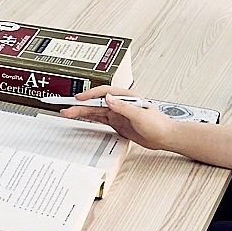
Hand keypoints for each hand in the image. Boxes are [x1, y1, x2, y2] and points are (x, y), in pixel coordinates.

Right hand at [58, 86, 178, 148]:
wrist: (165, 137)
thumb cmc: (158, 124)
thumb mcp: (140, 115)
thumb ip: (123, 107)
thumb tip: (108, 98)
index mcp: (127, 96)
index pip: (104, 92)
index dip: (90, 94)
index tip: (79, 98)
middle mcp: (120, 103)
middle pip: (96, 102)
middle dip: (81, 105)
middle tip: (66, 108)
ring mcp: (118, 113)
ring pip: (95, 111)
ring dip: (82, 112)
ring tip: (68, 113)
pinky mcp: (117, 122)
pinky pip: (99, 119)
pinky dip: (89, 117)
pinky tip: (80, 116)